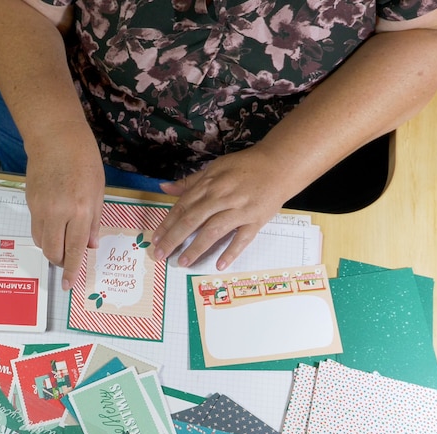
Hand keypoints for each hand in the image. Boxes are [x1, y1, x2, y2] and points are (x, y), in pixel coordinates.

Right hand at [24, 126, 104, 289]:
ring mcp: (40, 209)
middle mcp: (58, 214)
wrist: (54, 138)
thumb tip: (90, 246)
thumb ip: (94, 221)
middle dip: (60, 262)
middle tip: (67, 261)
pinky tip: (54, 226)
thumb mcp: (99, 191)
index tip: (69, 285)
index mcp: (80, 211)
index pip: (74, 249)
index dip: (72, 270)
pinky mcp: (30, 203)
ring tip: (61, 243)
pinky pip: (35, 228)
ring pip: (41, 243)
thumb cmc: (84, 161)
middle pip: (53, 252)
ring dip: (51, 249)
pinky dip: (45, 234)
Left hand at [151, 147, 295, 269]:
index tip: (155, 239)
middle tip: (161, 255)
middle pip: (193, 220)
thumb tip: (164, 187)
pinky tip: (219, 265)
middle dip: (174, 238)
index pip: (182, 206)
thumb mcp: (215, 168)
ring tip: (183, 262)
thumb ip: (190, 182)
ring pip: (214, 230)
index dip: (167, 224)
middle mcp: (222, 197)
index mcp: (209, 184)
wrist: (280, 164)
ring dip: (197, 247)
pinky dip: (231, 252)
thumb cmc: (245, 167)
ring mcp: (240, 210)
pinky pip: (242, 239)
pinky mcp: (257, 220)